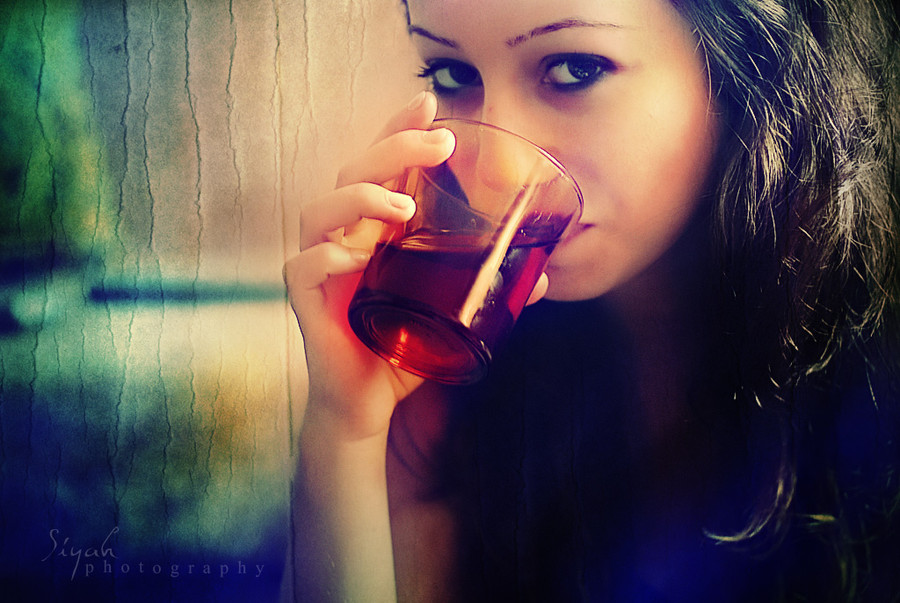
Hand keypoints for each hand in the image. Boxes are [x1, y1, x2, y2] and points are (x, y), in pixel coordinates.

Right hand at [284, 91, 454, 441]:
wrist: (367, 403)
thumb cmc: (402, 350)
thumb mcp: (448, 313)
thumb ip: (487, 290)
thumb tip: (544, 277)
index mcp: (373, 230)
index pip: (380, 167)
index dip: (398, 130)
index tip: (430, 103)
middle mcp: (343, 237)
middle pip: (353, 174)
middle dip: (393, 150)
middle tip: (438, 145)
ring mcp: (320, 267)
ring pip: (321, 211)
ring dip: (361, 200)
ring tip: (402, 207)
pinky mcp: (304, 301)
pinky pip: (303, 267)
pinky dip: (327, 257)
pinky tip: (354, 257)